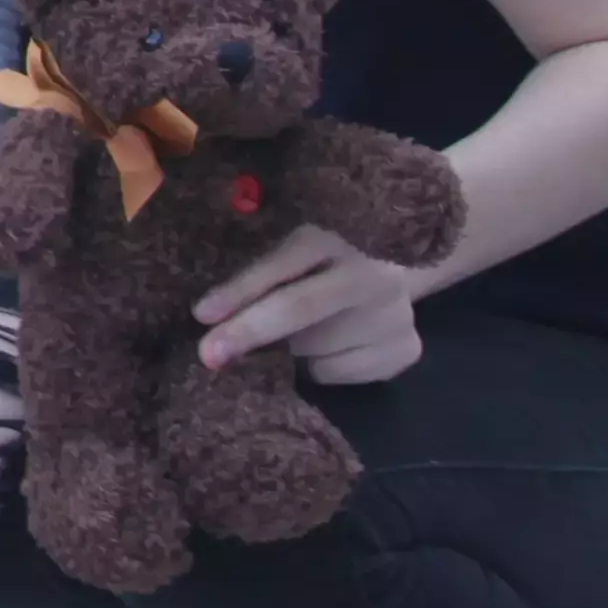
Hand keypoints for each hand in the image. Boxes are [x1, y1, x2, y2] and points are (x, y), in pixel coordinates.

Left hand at [194, 223, 429, 385]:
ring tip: (301, 333)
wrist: (397, 269)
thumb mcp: (294, 252)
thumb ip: (262, 276)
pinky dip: (318, 368)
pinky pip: (337, 373)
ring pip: (314, 349)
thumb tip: (209, 319)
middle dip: (248, 332)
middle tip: (209, 356)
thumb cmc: (322, 261)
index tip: (202, 314)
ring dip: (289, 352)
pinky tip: (332, 345)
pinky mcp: (405, 348)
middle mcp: (370, 270)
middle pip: (299, 307)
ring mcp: (395, 312)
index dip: (239, 290)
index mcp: (332, 234)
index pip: (281, 263)